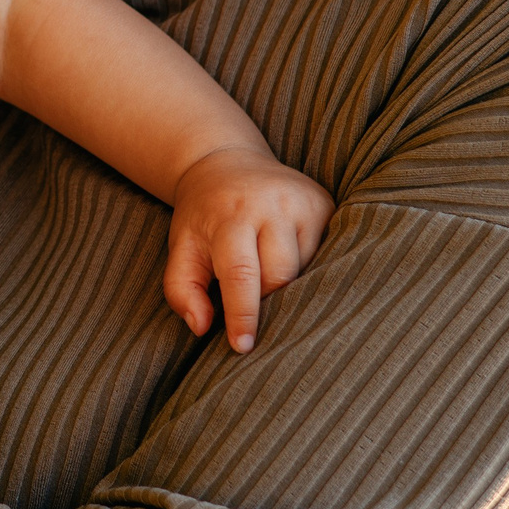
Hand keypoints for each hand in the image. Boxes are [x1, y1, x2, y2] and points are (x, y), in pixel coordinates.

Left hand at [161, 147, 333, 352]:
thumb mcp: (181, 247)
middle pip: (280, 275)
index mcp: (230, 215)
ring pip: (307, 268)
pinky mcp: (326, 205)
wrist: (225, 162)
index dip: (243, 314)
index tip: (243, 346)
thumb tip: (202, 327)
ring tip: (271, 281)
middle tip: (255, 307)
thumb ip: (182, 289)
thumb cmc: (202, 216)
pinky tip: (298, 270)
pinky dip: (312, 270)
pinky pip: (327, 253)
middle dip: (268, 301)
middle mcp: (270, 204)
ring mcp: (303, 202)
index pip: (240, 273)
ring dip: (291, 286)